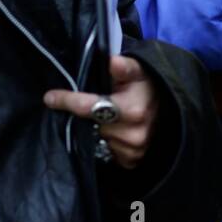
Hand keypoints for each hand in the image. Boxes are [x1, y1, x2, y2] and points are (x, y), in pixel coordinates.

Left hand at [43, 55, 159, 169]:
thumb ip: (125, 66)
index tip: (50, 97)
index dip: (67, 101)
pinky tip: (118, 131)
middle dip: (92, 114)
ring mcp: (133, 150)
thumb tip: (113, 61)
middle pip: (92, 125)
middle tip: (100, 104)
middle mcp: (132, 133)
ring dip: (101, 129)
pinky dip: (109, 142)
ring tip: (113, 117)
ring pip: (99, 139)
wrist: (171, 108)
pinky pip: (109, 152)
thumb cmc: (149, 86)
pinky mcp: (132, 160)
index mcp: (132, 109)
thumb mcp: (139, 70)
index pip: (88, 107)